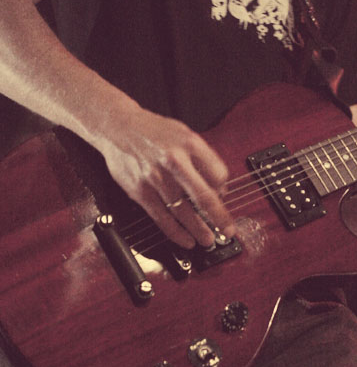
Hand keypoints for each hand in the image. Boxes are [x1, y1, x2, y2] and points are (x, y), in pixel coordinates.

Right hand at [95, 106, 233, 248]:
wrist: (119, 127)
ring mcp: (156, 178)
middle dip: (219, 217)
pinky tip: (185, 239)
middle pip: (203, 196)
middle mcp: (174, 160)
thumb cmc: (153, 131)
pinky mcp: (140, 191)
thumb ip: (201, 156)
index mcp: (189, 143)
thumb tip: (217, 185)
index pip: (218, 173)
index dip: (224, 188)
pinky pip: (161, 217)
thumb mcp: (183, 132)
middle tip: (228, 230)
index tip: (224, 197)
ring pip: (183, 211)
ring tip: (208, 240)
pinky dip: (175, 232)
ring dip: (198, 229)